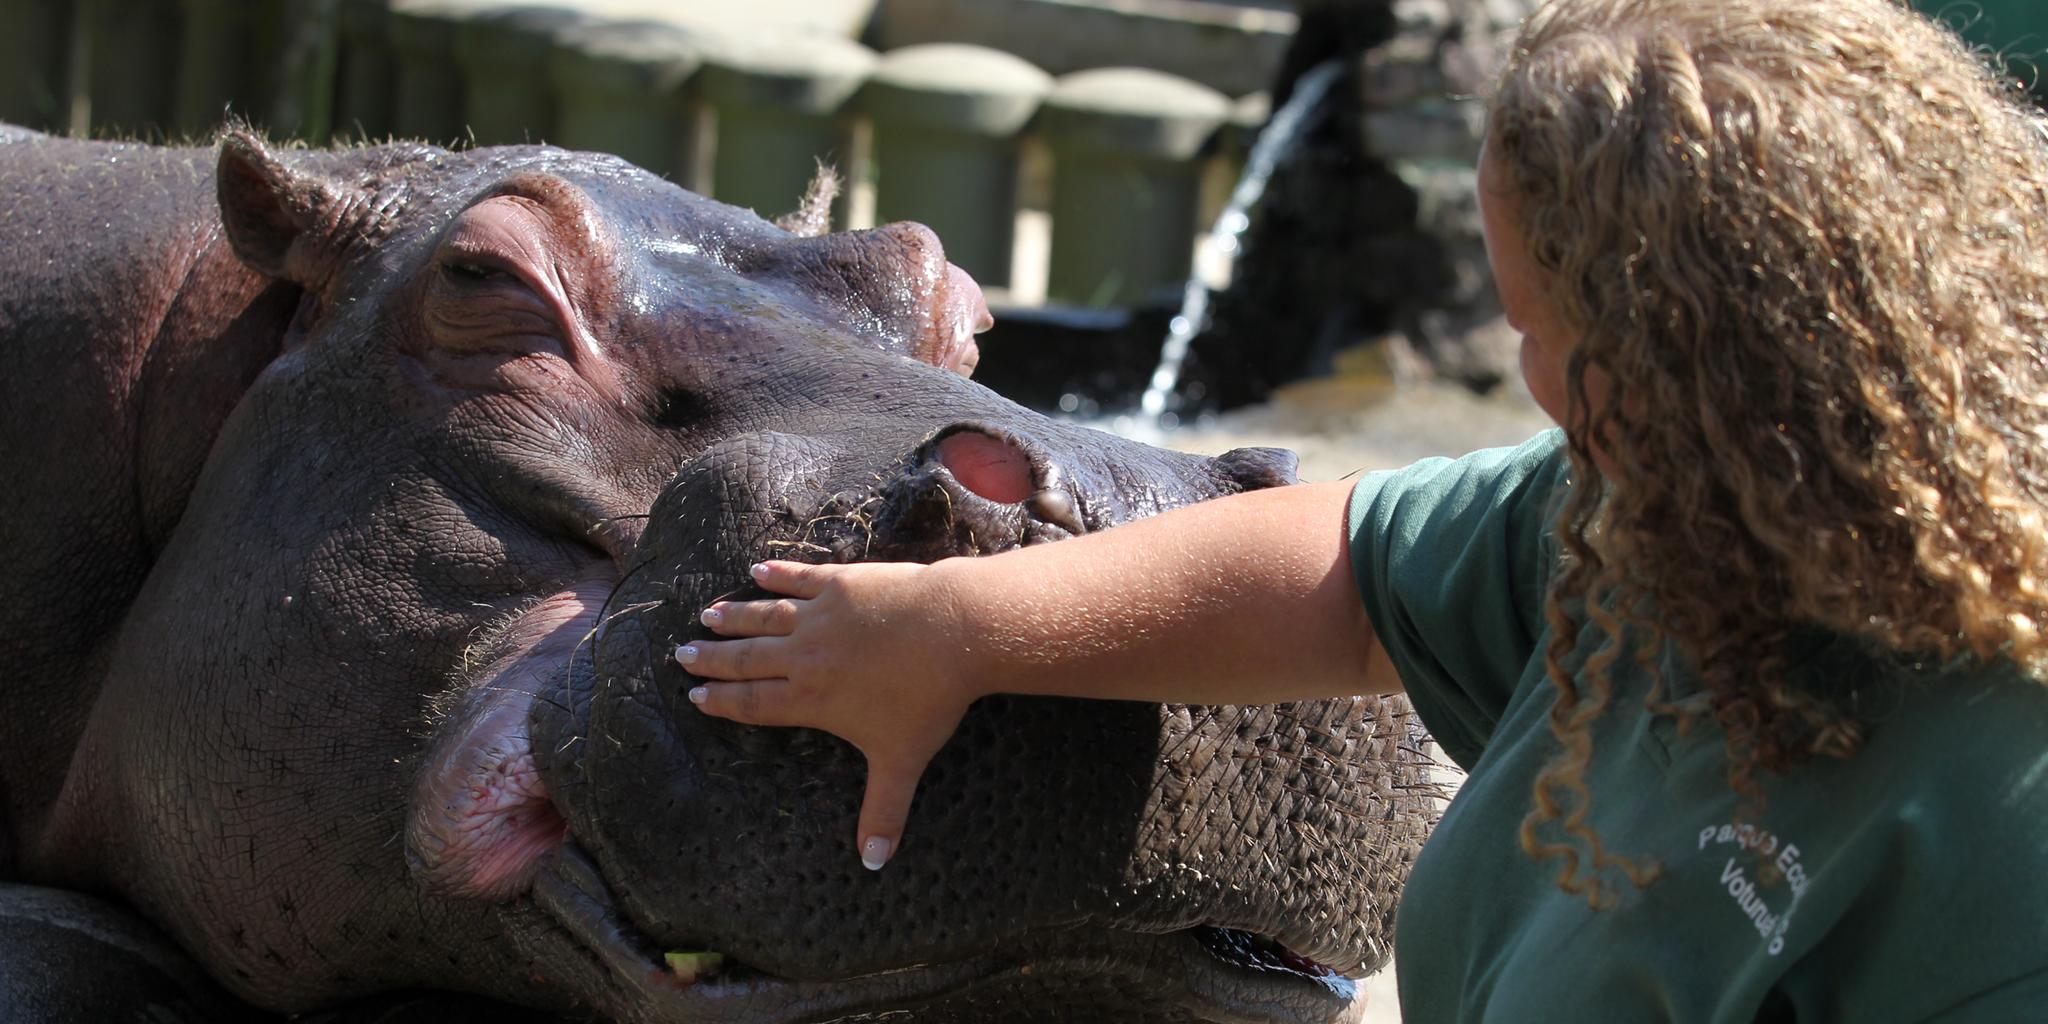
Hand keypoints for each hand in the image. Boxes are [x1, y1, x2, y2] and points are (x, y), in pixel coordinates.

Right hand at [678, 560, 976, 870]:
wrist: (954, 632)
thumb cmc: (929, 699)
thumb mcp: (903, 762)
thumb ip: (883, 812)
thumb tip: (875, 865)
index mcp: (811, 698)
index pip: (755, 703)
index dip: (723, 702)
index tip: (696, 696)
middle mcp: (805, 656)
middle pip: (748, 659)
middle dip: (714, 659)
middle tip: (683, 654)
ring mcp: (821, 615)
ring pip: (765, 617)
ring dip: (735, 617)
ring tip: (708, 616)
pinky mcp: (842, 582)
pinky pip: (800, 578)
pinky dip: (777, 575)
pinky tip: (758, 571)